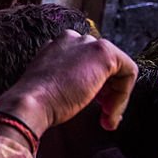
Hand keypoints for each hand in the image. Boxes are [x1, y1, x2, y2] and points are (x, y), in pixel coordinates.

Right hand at [0, 30, 137, 133]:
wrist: (30, 104)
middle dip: (107, 90)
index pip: (86, 62)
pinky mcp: (104, 53)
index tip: (92, 106)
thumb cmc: (36, 103)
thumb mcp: (51, 86)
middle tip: (102, 113)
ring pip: (117, 69)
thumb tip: (87, 91)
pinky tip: (109, 114)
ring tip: (106, 117)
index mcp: (55, 46)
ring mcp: (88, 43)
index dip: (94, 86)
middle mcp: (72, 39)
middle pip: (103, 64)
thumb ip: (67, 80)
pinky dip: (123, 97)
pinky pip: (128, 73)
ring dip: (117, 96)